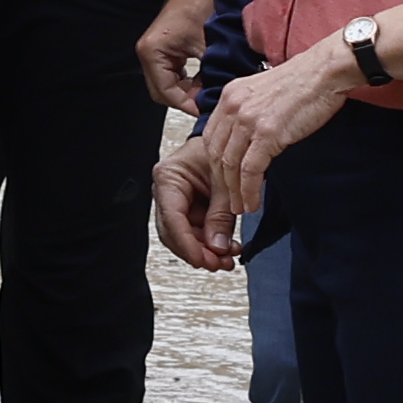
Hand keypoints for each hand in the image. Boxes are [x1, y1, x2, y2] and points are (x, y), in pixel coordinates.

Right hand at [135, 0, 210, 108]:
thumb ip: (210, 74)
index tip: (205, 110)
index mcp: (152, 52)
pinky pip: (174, 73)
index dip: (186, 104)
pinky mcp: (166, 48)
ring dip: (188, 90)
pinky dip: (189, 80)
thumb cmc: (202, 6)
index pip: (165, 92)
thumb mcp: (209, 45)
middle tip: (208, 103)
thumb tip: (217, 98)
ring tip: (210, 91)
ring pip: (168, 84)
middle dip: (186, 99)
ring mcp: (156, 51)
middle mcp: (149, 53)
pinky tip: (207, 78)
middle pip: (163, 92)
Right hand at [151, 140, 250, 274]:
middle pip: (173, 232)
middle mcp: (168, 190)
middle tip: (219, 264)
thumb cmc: (225, 148)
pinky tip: (226, 250)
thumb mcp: (226, 182)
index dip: (186, 243)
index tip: (202, 260)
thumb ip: (221, 215)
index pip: (172, 217)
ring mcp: (178, 201)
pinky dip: (211, 243)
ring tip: (227, 259)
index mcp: (169, 176)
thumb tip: (217, 247)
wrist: (234, 138)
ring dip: (205, 251)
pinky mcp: (190, 207)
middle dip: (197, 251)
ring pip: (184, 236)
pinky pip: (196, 231)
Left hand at [184, 40, 355, 220]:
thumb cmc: (303, 83)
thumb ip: (248, 113)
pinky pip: (250, 169)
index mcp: (229, 96)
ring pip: (229, 165)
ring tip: (240, 208)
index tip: (222, 181)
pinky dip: (248, 190)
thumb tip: (246, 141)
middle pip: (215, 154)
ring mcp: (248, 120)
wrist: (326, 71)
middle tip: (228, 202)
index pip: (210, 137)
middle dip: (221, 183)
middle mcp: (232, 107)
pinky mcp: (268, 133)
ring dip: (233, 192)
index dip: (214, 164)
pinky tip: (252, 201)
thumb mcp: (263, 93)